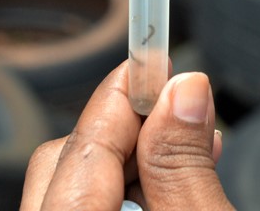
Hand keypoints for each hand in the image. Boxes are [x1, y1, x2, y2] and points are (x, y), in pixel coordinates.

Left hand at [21, 63, 233, 210]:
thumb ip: (183, 165)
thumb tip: (183, 91)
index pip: (81, 146)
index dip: (122, 96)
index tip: (157, 62)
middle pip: (68, 165)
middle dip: (127, 133)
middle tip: (183, 113)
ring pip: (71, 192)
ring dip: (130, 168)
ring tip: (191, 158)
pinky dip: (123, 200)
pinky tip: (167, 194)